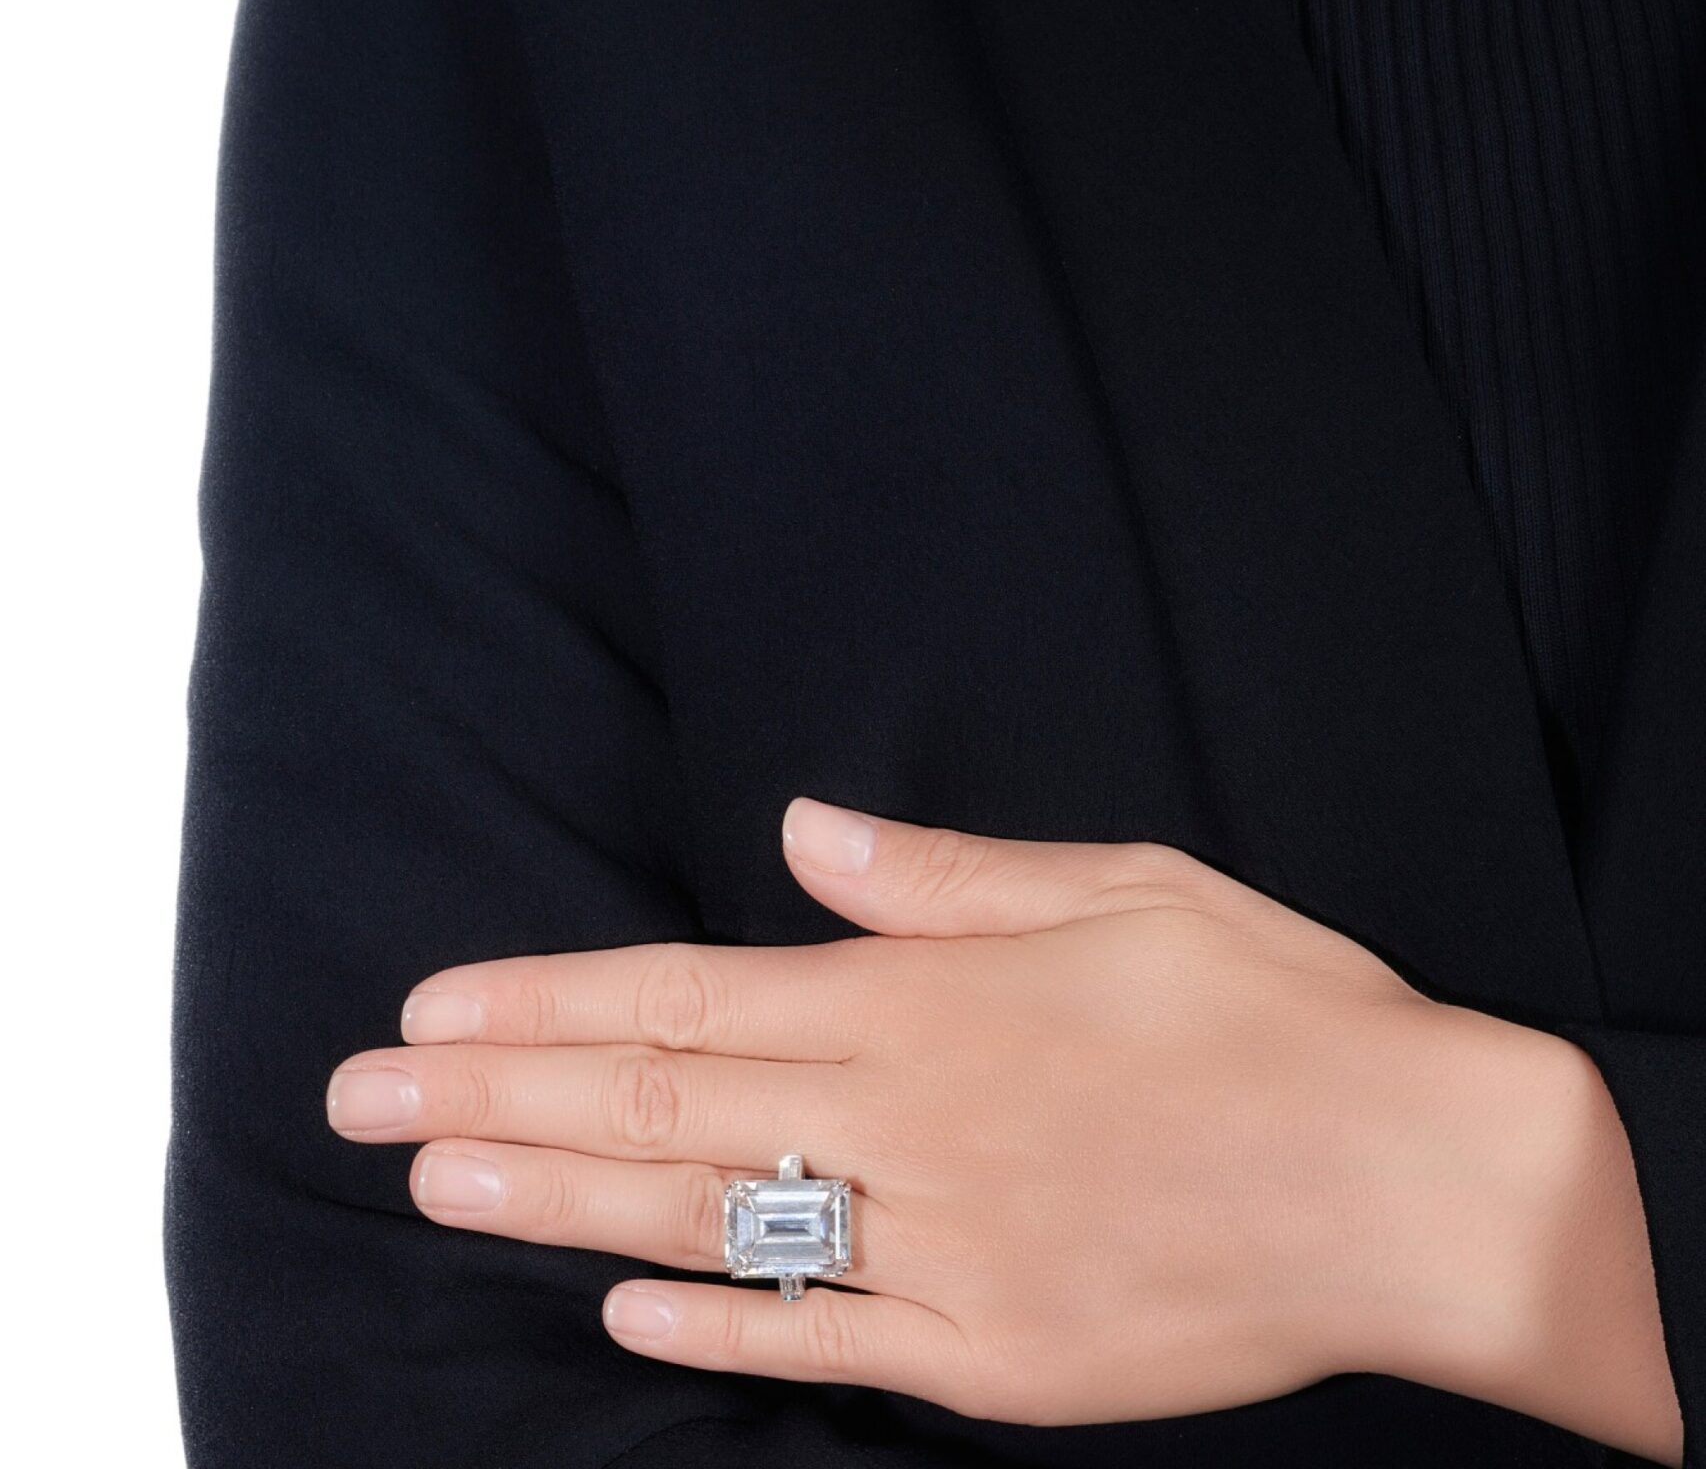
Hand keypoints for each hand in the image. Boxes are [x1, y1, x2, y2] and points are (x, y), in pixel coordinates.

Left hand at [325, 802, 1676, 1448]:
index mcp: (929, 1002)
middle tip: (358, 1104)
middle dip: (494, 1104)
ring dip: (553, 1207)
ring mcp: (942, 1255)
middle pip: (660, 1110)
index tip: (429, 1012)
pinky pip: (824, 1339)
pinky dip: (713, 1324)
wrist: (1413, 1183)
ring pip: (706, 1225)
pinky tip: (616, 1310)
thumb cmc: (1272, 1010)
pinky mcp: (993, 1358)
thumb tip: (801, 832)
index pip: (686, 999)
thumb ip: (946, 875)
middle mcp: (909, 1126)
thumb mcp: (1124, 885)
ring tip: (434, 1186)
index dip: (545, 1006)